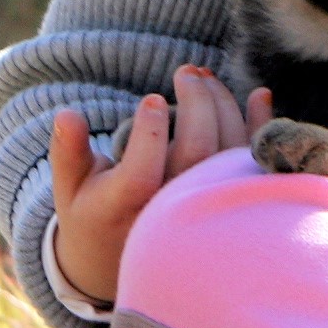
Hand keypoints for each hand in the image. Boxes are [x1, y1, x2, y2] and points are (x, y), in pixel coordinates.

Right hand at [48, 66, 268, 307]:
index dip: (150, 134)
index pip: (140, 174)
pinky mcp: (232, 199)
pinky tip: (258, 95)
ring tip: (205, 77)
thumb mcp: (72, 186)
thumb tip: (66, 114)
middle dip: (197, 103)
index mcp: (124, 208)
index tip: (152, 99)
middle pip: (195, 153)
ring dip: (224, 106)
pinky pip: (254, 162)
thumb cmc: (96, 210)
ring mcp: (205, 206)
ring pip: (228, 152)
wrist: (129, 255)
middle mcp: (168, 210)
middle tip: (187, 72)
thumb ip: (68, 151)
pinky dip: (261, 126)